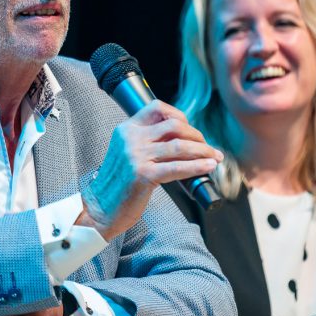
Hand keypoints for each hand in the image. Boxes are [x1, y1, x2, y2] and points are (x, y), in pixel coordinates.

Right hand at [80, 100, 221, 240]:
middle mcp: (131, 138)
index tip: (191, 130)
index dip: (180, 115)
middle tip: (207, 148)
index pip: (157, 108)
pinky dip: (197, 166)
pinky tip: (208, 167)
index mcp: (127, 129)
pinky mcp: (143, 175)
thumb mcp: (127, 152)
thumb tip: (181, 138)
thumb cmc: (118, 183)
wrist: (100, 207)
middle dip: (197, 136)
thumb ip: (146, 141)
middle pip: (174, 125)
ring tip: (214, 158)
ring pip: (179, 146)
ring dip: (203, 151)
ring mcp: (136, 156)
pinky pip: (178, 167)